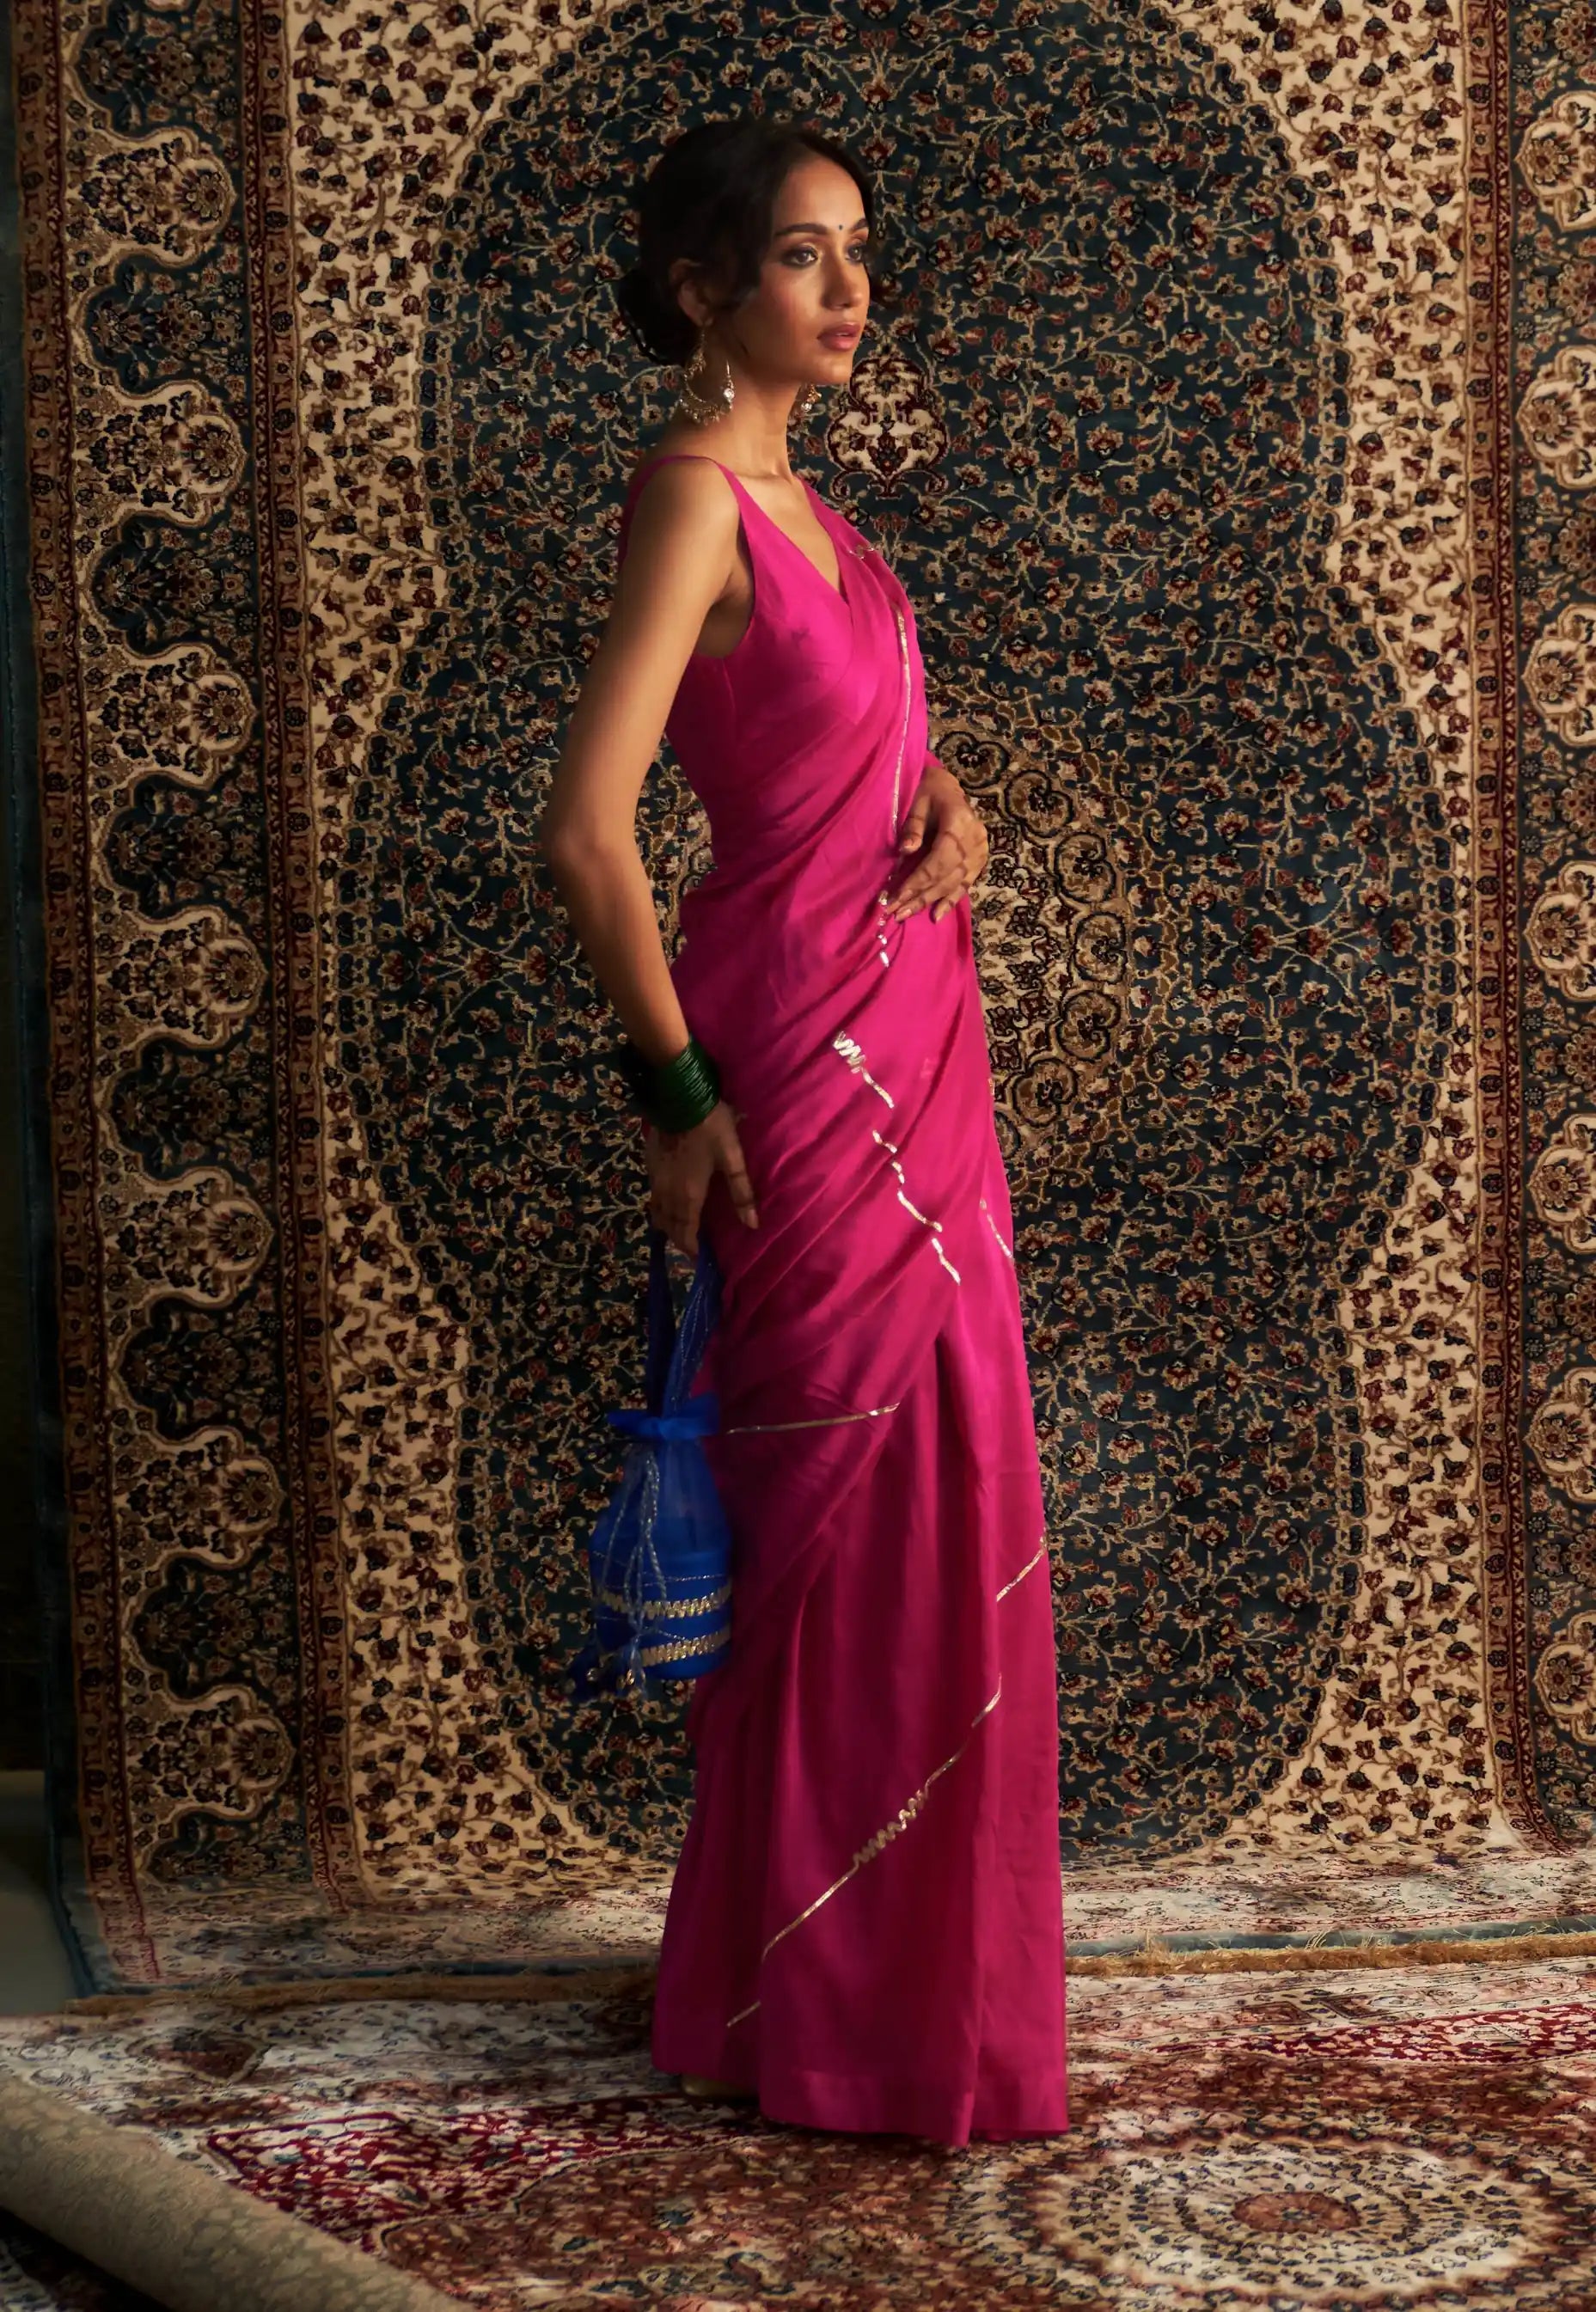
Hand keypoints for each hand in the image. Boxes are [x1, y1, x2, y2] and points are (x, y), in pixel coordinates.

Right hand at [645, 1099, 758, 1256]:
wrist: (678, 1097)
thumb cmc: (711, 1127)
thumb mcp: (733, 1158)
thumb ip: (742, 1192)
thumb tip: (752, 1225)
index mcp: (689, 1195)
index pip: (687, 1232)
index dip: (691, 1248)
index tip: (697, 1258)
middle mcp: (668, 1193)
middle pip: (669, 1226)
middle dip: (679, 1240)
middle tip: (691, 1247)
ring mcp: (655, 1179)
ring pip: (657, 1213)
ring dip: (667, 1226)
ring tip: (679, 1231)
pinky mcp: (649, 1165)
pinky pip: (652, 1197)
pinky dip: (659, 1208)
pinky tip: (668, 1203)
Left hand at [888, 763, 988, 923]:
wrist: (949, 789)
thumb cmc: (929, 794)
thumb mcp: (917, 803)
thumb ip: (913, 827)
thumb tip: (906, 851)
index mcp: (959, 822)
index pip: (938, 860)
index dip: (918, 881)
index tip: (896, 897)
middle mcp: (974, 839)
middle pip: (946, 875)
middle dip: (920, 896)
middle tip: (897, 912)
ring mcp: (980, 851)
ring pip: (955, 883)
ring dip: (930, 901)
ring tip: (908, 915)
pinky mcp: (980, 860)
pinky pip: (966, 884)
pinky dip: (951, 900)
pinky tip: (937, 915)